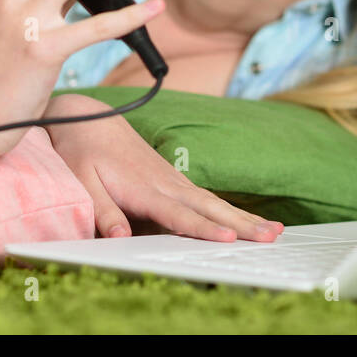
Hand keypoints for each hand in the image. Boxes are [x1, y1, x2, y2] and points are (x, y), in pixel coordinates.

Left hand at [43, 93, 284, 242]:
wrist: (89, 118)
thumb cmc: (82, 152)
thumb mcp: (82, 182)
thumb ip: (102, 210)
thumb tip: (120, 237)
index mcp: (143, 188)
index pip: (178, 214)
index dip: (204, 228)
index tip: (229, 238)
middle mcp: (165, 183)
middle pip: (209, 207)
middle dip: (242, 224)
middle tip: (271, 238)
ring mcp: (173, 179)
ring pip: (214, 202)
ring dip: (245, 217)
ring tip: (274, 231)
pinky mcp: (174, 179)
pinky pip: (207, 198)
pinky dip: (231, 210)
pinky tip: (248, 222)